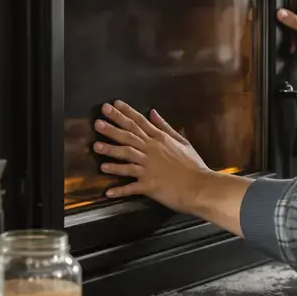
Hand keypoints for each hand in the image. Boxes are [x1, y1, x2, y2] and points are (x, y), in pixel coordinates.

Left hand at [94, 100, 210, 213]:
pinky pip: (131, 187)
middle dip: (112, 128)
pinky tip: (108, 191)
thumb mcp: (182, 142)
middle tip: (97, 122)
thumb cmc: (194, 165)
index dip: (124, 112)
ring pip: (126, 157)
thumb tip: (152, 113)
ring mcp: (149, 168)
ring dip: (110, 152)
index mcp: (160, 140)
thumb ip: (165, 127)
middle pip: (129, 136)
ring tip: (96, 147)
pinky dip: (120, 189)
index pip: (139, 122)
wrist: (201, 186)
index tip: (112, 105)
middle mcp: (152, 151)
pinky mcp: (149, 185)